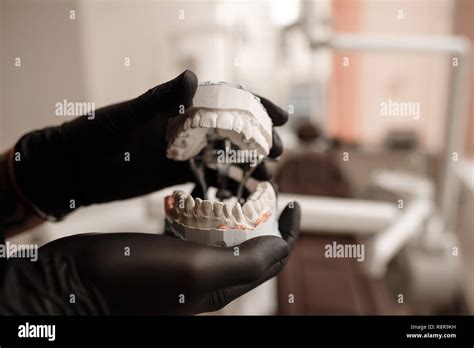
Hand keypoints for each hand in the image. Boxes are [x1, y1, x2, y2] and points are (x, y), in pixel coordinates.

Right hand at [0, 203, 299, 314]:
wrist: (73, 283)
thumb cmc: (134, 279)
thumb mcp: (196, 272)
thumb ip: (244, 263)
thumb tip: (279, 247)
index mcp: (223, 286)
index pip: (272, 258)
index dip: (288, 232)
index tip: (293, 202)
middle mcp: (208, 276)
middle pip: (252, 244)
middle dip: (265, 215)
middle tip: (265, 183)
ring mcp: (185, 262)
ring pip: (225, 232)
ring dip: (237, 208)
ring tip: (239, 180)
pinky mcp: (164, 247)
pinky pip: (195, 226)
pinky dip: (205, 206)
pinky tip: (200, 188)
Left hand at [12, 70, 287, 218]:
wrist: (73, 168)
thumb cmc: (95, 135)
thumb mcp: (128, 115)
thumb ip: (161, 98)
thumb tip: (194, 77)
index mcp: (179, 106)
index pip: (227, 100)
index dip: (257, 106)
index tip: (281, 116)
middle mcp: (186, 127)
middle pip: (232, 130)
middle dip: (259, 139)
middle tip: (278, 152)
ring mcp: (182, 152)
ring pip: (224, 156)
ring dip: (247, 165)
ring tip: (267, 177)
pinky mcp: (174, 175)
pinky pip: (208, 178)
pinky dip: (227, 185)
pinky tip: (244, 194)